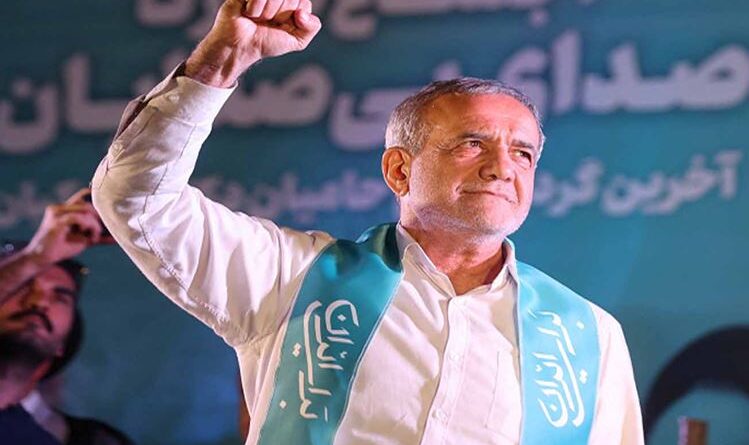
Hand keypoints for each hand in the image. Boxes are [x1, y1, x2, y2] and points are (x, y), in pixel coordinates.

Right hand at [23, 188, 106, 265]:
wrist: (42, 259)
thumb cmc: (62, 248)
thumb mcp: (84, 239)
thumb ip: (98, 234)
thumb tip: (118, 235)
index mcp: (64, 209)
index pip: (82, 195)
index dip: (96, 197)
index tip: (109, 208)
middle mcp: (59, 207)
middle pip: (88, 204)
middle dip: (98, 218)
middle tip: (96, 234)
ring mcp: (56, 212)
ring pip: (86, 210)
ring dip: (94, 225)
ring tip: (93, 238)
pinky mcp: (56, 221)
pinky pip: (79, 218)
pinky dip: (89, 227)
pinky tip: (89, 238)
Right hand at [186, 0, 321, 87]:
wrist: (241, 47)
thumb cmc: (267, 41)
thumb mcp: (297, 41)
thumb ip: (312, 27)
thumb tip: (302, 13)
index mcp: (293, 1)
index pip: (303, 3)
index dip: (294, 18)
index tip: (283, 25)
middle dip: (280, 16)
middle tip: (268, 22)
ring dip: (266, 13)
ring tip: (258, 18)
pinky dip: (255, 9)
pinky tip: (248, 12)